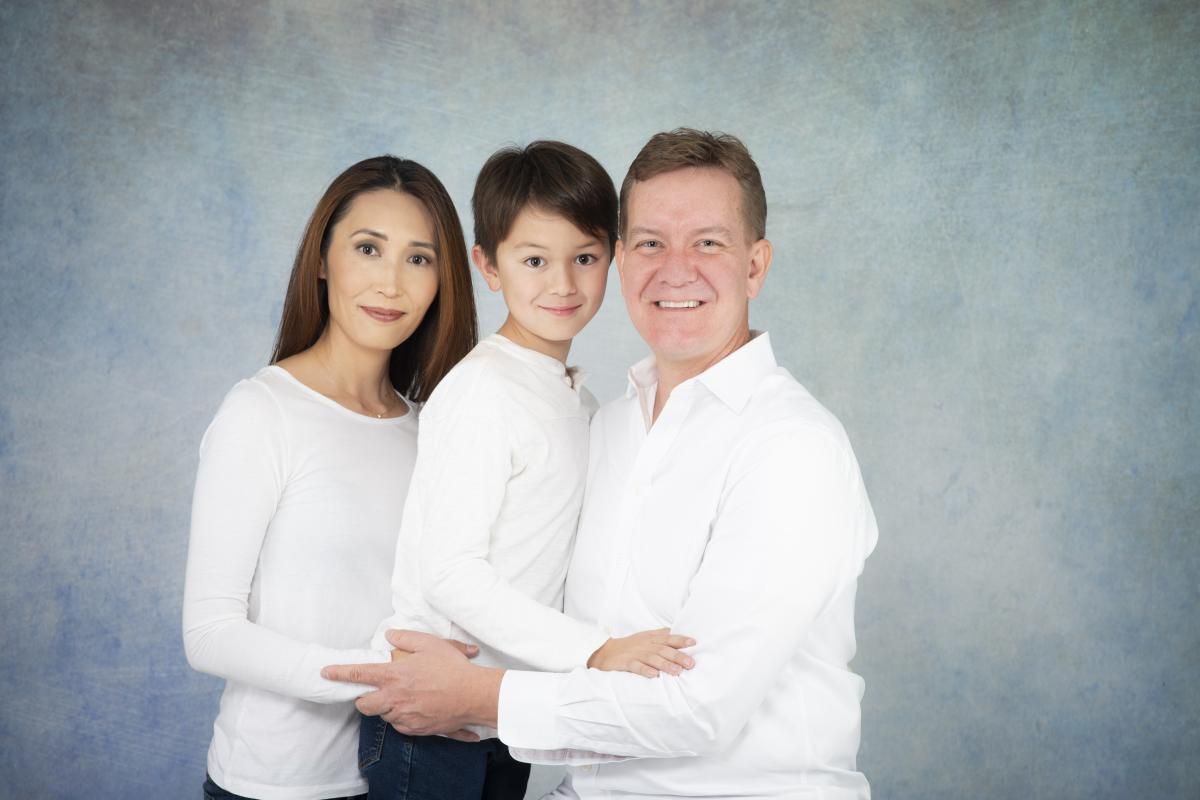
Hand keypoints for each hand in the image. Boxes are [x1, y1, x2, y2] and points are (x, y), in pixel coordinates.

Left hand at [322, 630, 500, 737]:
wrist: (473, 695)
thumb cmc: (453, 668)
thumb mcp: (430, 644)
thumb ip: (405, 638)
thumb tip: (390, 635)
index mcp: (394, 676)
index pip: (359, 674)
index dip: (339, 673)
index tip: (326, 672)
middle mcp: (395, 699)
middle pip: (364, 705)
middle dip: (363, 698)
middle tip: (375, 690)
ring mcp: (404, 717)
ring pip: (384, 715)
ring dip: (388, 706)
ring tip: (407, 695)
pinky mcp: (416, 729)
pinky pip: (400, 725)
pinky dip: (403, 717)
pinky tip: (418, 707)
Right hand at [587, 628, 695, 677]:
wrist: (605, 651)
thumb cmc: (629, 645)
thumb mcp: (645, 637)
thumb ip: (660, 635)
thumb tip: (676, 631)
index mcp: (650, 638)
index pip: (668, 638)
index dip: (680, 640)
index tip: (693, 643)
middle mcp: (645, 645)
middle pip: (663, 649)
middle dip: (678, 656)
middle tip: (691, 663)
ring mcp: (635, 654)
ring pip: (652, 658)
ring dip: (665, 664)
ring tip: (677, 671)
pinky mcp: (626, 663)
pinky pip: (636, 667)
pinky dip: (645, 670)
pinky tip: (653, 675)